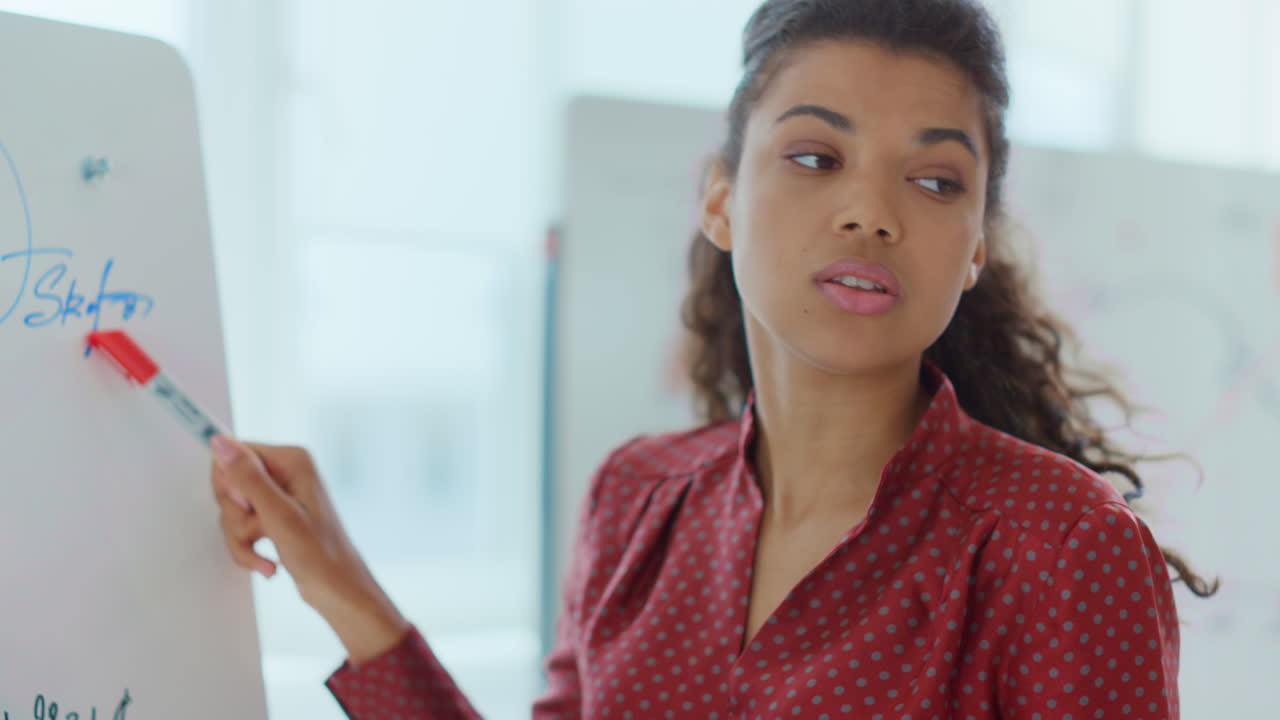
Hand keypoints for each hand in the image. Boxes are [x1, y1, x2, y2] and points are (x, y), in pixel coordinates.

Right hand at [208, 434, 411, 665]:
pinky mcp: (274, 517)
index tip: (250, 508)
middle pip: (230, 484)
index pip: (234, 453)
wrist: (338, 590)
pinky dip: (248, 548)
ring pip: (233, 510)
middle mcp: (286, 472)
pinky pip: (242, 527)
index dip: (232, 486)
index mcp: (292, 460)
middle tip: (260, 531)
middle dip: (237, 517)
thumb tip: (220, 441)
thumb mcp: (278, 515)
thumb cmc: (321, 556)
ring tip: (264, 554)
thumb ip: (248, 477)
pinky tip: (267, 564)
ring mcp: (280, 496)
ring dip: (241, 538)